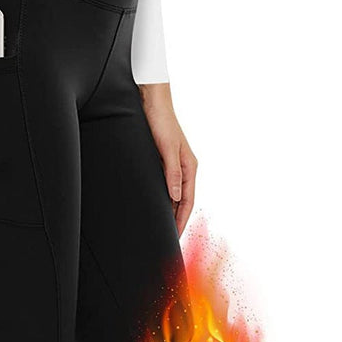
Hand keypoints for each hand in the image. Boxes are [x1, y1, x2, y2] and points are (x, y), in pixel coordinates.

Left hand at [140, 83, 196, 235]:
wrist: (151, 102)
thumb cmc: (160, 122)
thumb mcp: (167, 149)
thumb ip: (172, 173)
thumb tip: (176, 197)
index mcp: (189, 167)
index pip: (187, 202)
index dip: (180, 221)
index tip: (174, 238)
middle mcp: (184, 169)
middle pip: (182, 202)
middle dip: (176, 221)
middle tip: (167, 240)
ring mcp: (174, 166)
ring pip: (174, 196)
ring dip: (169, 212)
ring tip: (161, 229)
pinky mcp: (164, 162)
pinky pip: (166, 187)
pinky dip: (163, 200)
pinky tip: (155, 207)